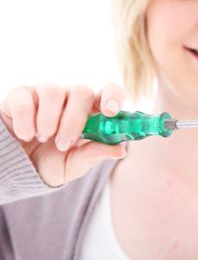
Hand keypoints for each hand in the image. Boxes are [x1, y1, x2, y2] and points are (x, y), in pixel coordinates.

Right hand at [0, 83, 126, 186]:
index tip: (110, 112)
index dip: (113, 97)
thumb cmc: (50, 163)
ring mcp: (46, 94)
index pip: (109, 92)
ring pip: (53, 91)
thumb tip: (120, 150)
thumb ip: (93, 155)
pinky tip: (25, 134)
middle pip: (81, 91)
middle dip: (74, 119)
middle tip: (63, 143)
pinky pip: (25, 97)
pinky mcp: (21, 95)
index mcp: (91, 113)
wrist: (16, 168)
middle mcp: (71, 99)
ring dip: (49, 120)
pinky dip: (26, 120)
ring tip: (43, 138)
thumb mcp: (73, 165)